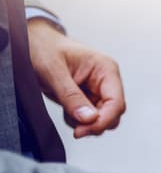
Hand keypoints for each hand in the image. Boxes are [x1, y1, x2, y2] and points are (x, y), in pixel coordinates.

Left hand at [27, 19, 125, 138]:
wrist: (32, 43)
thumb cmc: (43, 47)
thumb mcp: (53, 71)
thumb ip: (71, 96)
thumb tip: (89, 118)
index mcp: (105, 69)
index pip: (116, 102)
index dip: (103, 120)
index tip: (84, 129)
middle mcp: (106, 81)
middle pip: (113, 114)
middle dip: (95, 124)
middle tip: (76, 128)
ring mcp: (98, 91)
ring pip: (103, 119)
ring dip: (86, 124)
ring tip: (67, 113)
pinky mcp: (88, 99)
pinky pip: (90, 118)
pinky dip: (79, 121)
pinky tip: (67, 111)